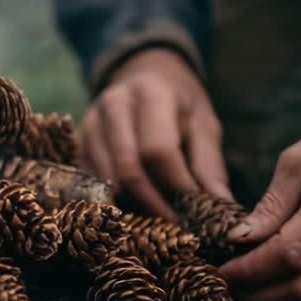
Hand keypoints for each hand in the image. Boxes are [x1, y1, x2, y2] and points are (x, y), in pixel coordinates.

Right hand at [81, 48, 231, 217]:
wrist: (143, 74)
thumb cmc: (179, 102)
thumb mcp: (203, 123)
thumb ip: (208, 164)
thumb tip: (220, 205)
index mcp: (151, 93)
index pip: (157, 150)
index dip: (176, 186)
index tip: (195, 211)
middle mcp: (114, 104)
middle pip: (128, 168)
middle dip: (154, 203)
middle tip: (176, 226)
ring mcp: (91, 122)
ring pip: (107, 179)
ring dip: (134, 205)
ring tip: (159, 218)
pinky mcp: (80, 141)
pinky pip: (94, 181)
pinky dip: (116, 199)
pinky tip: (138, 206)